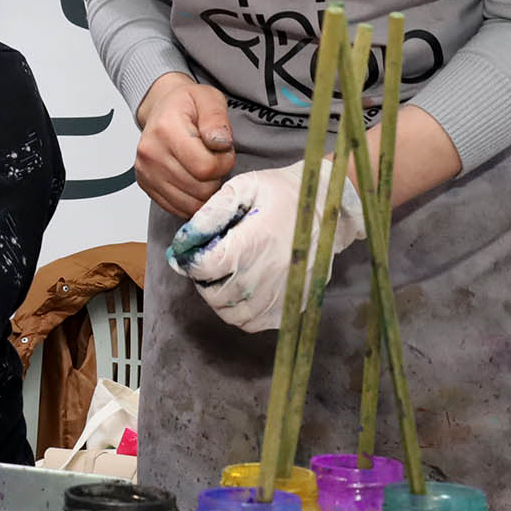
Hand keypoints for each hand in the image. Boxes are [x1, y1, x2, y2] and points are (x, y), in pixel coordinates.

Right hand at [134, 73, 235, 217]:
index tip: (223, 151)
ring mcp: (146, 171)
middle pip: (199, 189)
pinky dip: (192, 200)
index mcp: (166, 129)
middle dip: (216, 178)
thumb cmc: (187, 105)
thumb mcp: (209, 99)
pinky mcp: (146, 185)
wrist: (161, 108)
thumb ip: (217, 119)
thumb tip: (219, 143)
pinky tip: (193, 180)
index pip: (205, 167)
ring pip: (190, 204)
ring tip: (202, 168)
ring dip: (205, 191)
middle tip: (213, 159)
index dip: (224, 163)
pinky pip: (177, 208)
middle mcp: (151, 152)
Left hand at [164, 160, 365, 331]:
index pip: (207, 266)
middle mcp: (270, 272)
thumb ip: (212, 212)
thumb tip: (185, 239)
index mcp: (256, 241)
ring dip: (217, 300)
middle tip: (202, 265)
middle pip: (217, 294)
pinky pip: (255, 323)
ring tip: (218, 279)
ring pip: (233, 315)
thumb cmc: (281, 193)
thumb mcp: (244, 187)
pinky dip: (239, 314)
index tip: (184, 254)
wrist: (326, 206)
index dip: (188, 262)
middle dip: (200, 281)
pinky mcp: (293, 303)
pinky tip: (238, 292)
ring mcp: (284, 292)